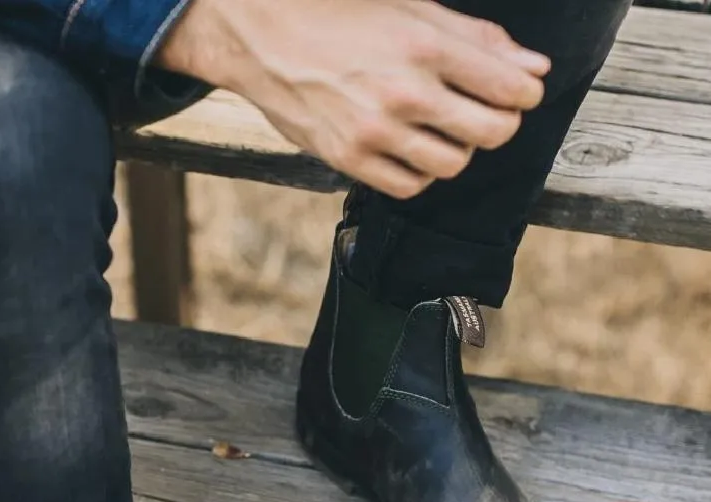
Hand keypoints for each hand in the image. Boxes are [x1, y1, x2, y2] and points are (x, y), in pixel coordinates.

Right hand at [157, 0, 549, 198]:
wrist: (264, 37)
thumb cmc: (341, 15)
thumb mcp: (412, 9)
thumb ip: (477, 39)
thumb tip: (533, 68)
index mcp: (425, 45)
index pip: (510, 87)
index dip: (525, 93)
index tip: (518, 92)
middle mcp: (405, 92)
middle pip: (491, 132)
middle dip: (500, 124)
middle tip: (487, 114)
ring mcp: (376, 132)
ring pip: (453, 164)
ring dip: (459, 149)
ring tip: (443, 129)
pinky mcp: (351, 160)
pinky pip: (410, 186)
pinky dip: (422, 173)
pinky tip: (413, 150)